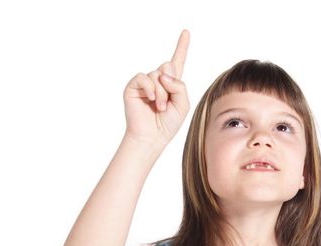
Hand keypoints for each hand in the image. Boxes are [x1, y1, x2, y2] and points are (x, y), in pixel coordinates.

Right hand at [123, 29, 190, 145]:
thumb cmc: (168, 124)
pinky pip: (144, 78)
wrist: (152, 137)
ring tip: (160, 107)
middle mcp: (157, 80)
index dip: (182, 47)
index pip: (177, 62)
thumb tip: (163, 74)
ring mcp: (145, 83)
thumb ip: (180, 86)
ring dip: (162, 93)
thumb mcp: (183, 104)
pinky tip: (151, 100)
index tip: (186, 32)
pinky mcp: (133, 86)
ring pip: (157, 74)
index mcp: (171, 84)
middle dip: (171, 83)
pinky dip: (150, 89)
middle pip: (168, 65)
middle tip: (167, 103)